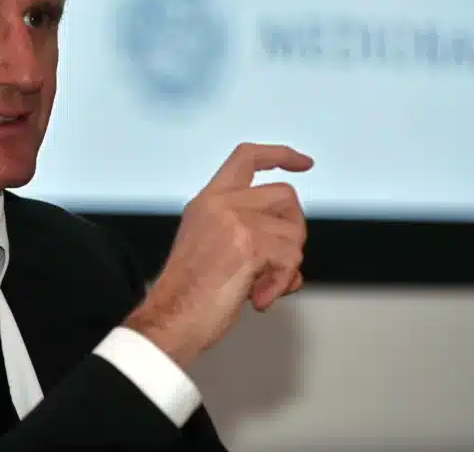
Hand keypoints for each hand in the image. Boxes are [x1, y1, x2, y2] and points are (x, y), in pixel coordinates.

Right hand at [124, 142, 312, 367]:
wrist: (170, 318)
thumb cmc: (188, 296)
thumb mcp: (212, 247)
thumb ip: (248, 233)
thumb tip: (292, 247)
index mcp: (208, 200)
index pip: (247, 157)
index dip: (280, 155)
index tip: (304, 163)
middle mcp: (220, 203)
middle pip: (285, 195)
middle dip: (294, 231)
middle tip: (278, 263)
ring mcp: (234, 220)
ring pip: (294, 231)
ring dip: (287, 266)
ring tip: (260, 287)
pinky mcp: (248, 243)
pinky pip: (291, 260)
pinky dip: (282, 284)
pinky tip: (258, 298)